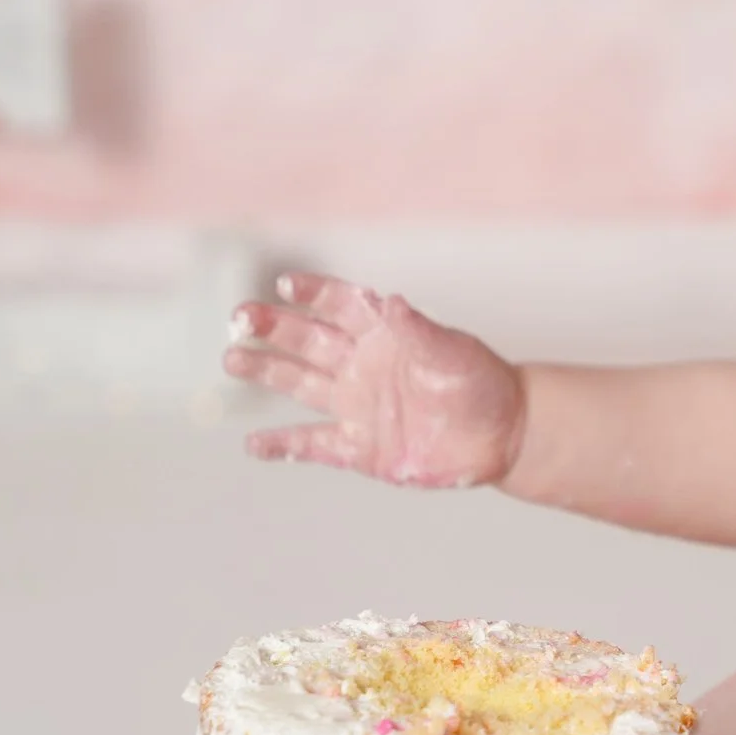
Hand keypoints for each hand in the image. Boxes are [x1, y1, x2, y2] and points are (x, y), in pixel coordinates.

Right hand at [224, 273, 526, 488]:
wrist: (503, 435)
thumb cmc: (481, 383)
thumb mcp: (453, 353)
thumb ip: (419, 331)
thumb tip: (391, 302)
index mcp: (385, 334)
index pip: (340, 305)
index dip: (313, 293)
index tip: (284, 285)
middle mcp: (362, 365)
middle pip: (307, 341)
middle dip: (273, 328)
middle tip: (240, 319)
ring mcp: (358, 406)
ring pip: (301, 385)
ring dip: (267, 371)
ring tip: (233, 360)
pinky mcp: (361, 449)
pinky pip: (314, 445)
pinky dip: (283, 446)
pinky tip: (254, 445)